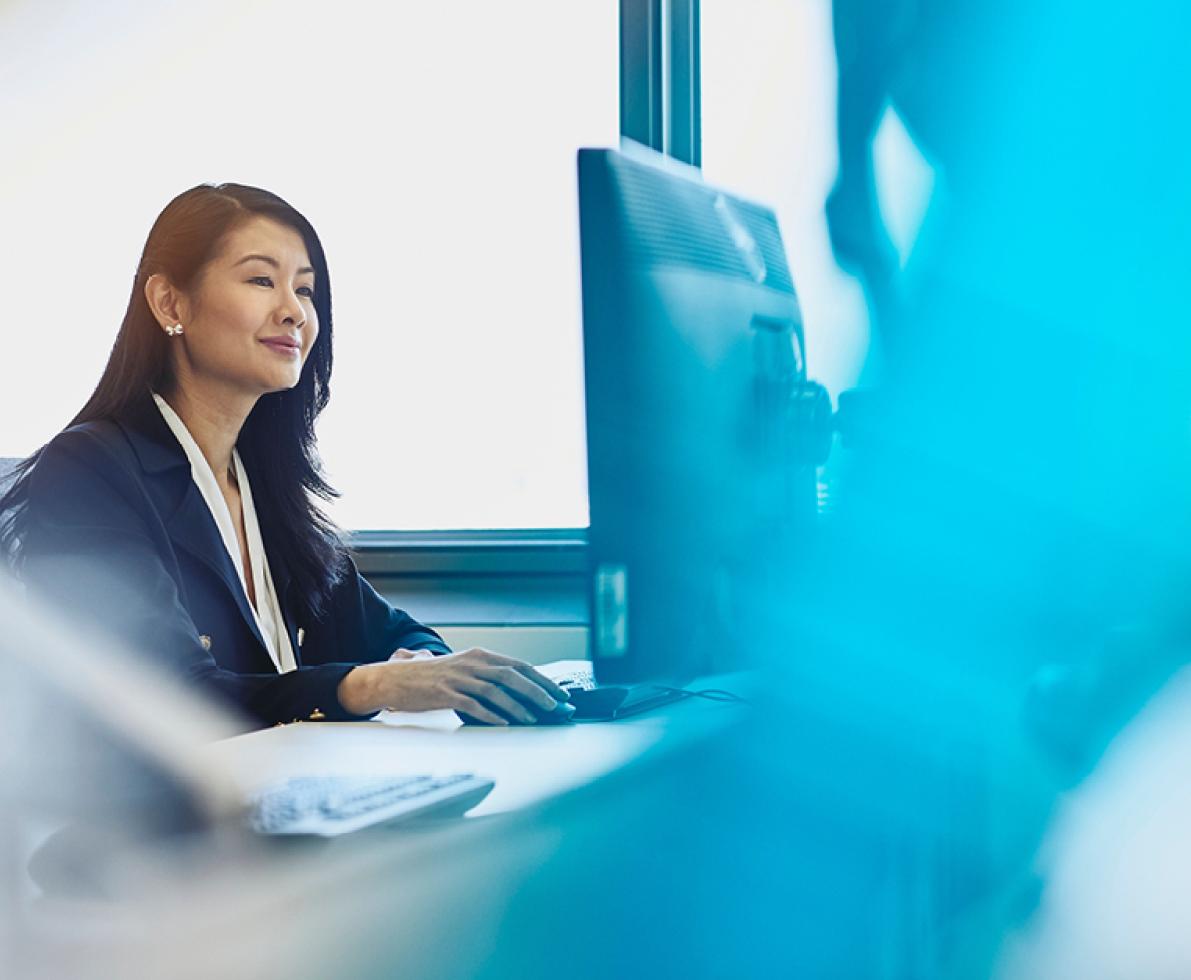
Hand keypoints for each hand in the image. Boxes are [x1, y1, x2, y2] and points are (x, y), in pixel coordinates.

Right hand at [364, 647, 570, 724]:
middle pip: (512, 675)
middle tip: (555, 706)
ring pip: (496, 690)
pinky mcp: (445, 692)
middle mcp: (472, 663)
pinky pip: (473, 704)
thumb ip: (486, 677)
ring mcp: (458, 677)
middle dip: (538, 691)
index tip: (559, 693)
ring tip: (535, 718)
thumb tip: (517, 691)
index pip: (518, 666)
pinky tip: (504, 723)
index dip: (541, 679)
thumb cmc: (429, 678)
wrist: (393, 678)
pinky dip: (491, 714)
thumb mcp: (463, 670)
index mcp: (480, 656)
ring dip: (519, 705)